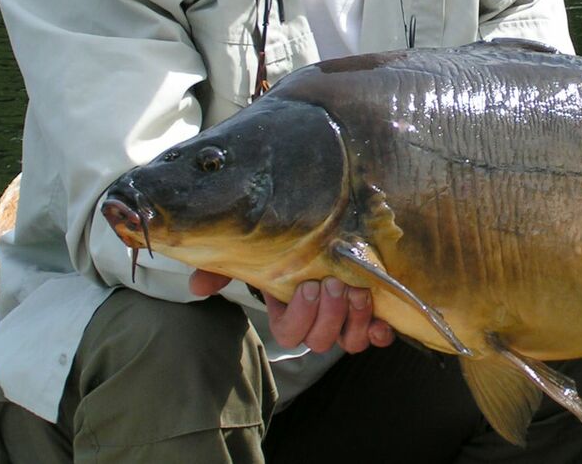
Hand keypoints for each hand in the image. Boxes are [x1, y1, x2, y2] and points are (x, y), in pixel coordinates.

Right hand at [189, 269, 394, 353]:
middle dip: (330, 314)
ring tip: (358, 291)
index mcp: (287, 316)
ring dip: (356, 320)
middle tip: (334, 283)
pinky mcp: (369, 317)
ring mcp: (344, 324)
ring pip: (349, 342)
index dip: (301, 316)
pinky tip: (383, 321)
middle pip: (320, 341)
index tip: (308, 287)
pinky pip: (376, 337)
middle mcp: (316, 326)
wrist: (323, 239)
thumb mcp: (254, 256)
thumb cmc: (284, 252)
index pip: (289, 333)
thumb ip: (223, 270)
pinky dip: (380, 331)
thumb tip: (197, 286)